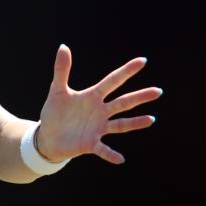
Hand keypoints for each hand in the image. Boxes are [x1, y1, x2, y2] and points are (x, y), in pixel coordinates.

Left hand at [35, 45, 160, 164]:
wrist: (47, 136)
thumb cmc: (55, 113)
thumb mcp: (57, 91)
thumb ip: (61, 70)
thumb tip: (63, 46)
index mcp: (93, 97)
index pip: (112, 81)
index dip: (126, 71)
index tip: (142, 61)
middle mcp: (100, 112)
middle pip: (123, 102)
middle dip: (139, 97)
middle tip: (157, 91)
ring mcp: (98, 128)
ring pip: (120, 124)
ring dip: (135, 123)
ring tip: (150, 119)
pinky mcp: (91, 144)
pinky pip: (103, 150)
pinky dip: (111, 154)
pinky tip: (120, 159)